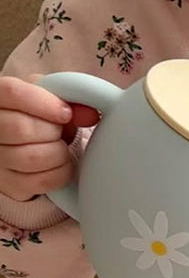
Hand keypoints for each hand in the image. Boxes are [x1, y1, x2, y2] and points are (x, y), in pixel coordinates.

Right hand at [0, 76, 99, 201]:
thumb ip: (71, 99)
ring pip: (31, 158)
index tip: (66, 113)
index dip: (45, 104)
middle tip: (60, 131)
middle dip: (53, 131)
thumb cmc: (41, 113)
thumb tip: (89, 114)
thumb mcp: (52, 97)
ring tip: (60, 146)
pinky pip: (41, 181)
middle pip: (21, 129)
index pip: (13, 93)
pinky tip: (61, 163)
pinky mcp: (9, 184)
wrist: (32, 139)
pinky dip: (61, 173)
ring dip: (58, 152)